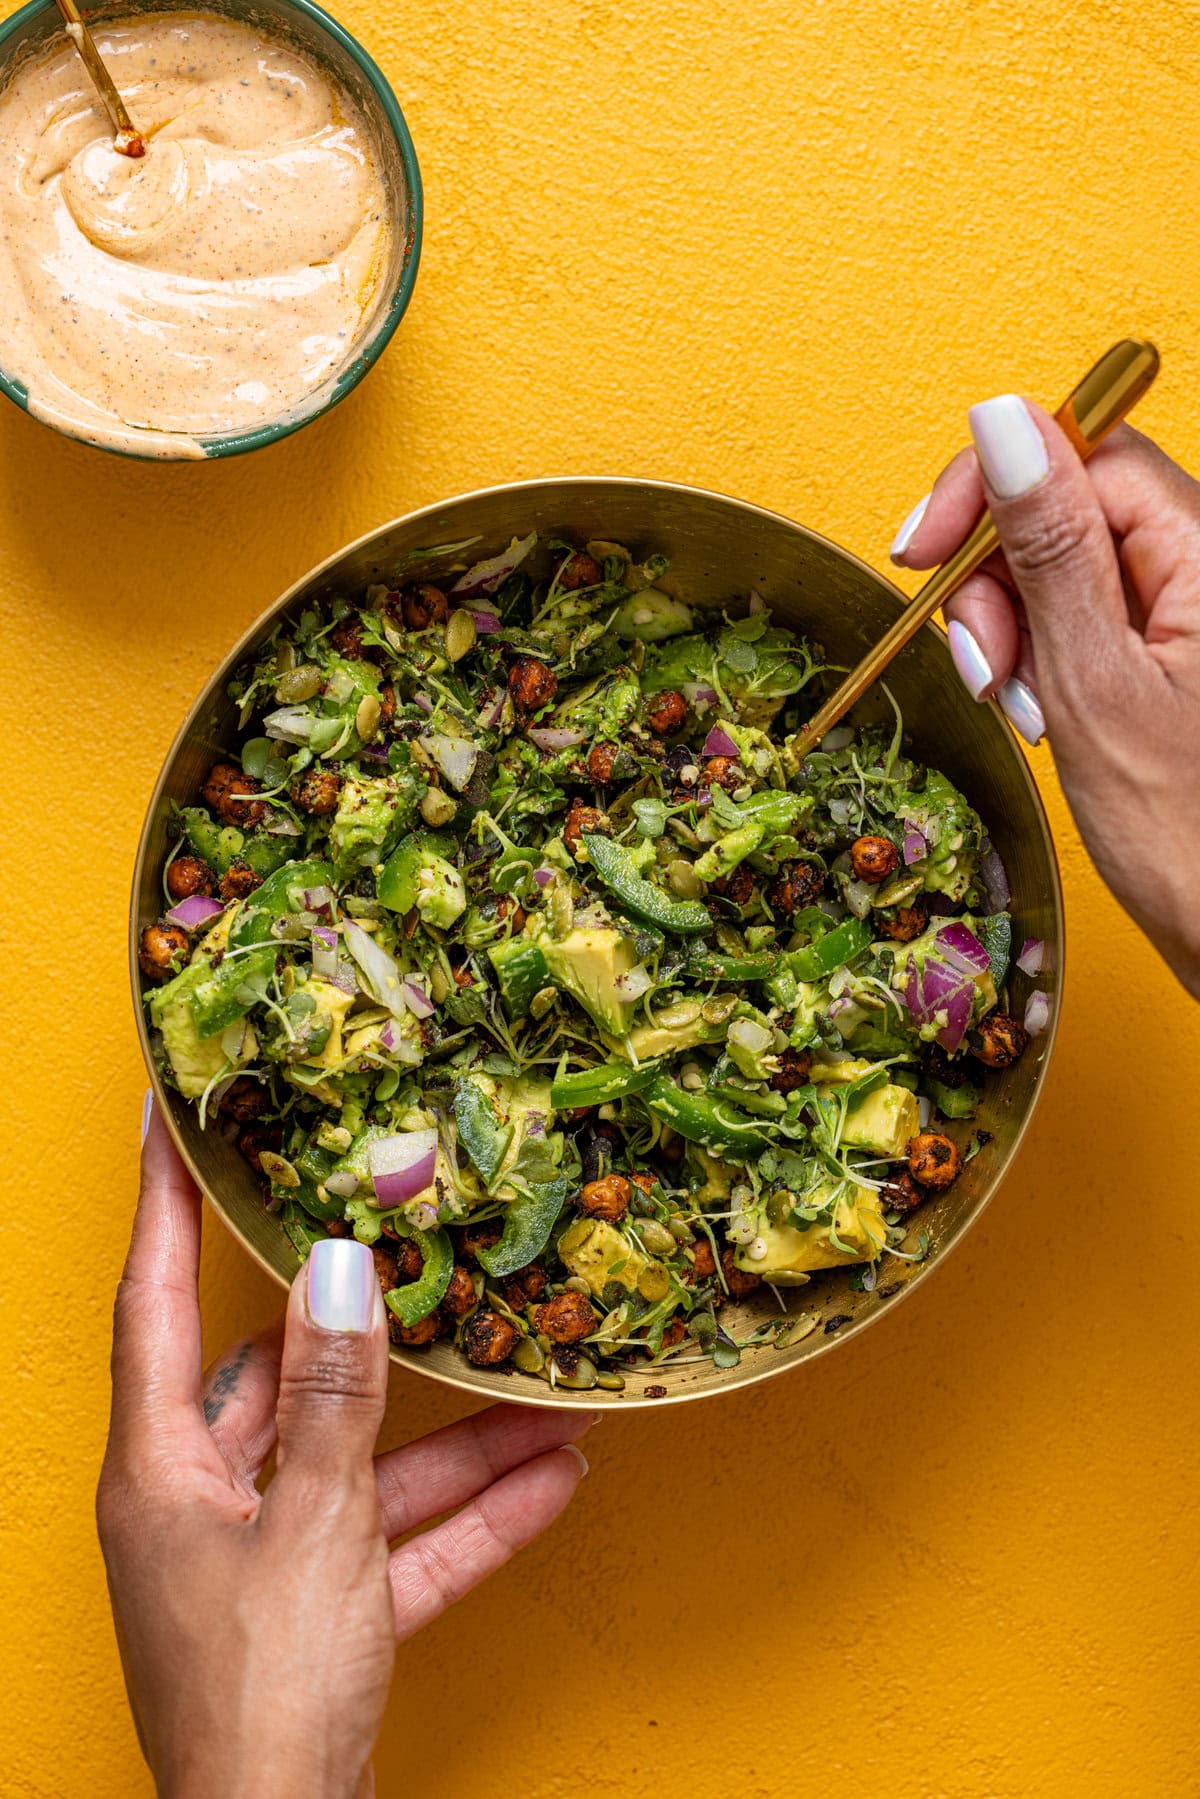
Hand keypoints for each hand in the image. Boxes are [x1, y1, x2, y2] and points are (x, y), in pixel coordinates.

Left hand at [97, 1105, 592, 1798]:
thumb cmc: (263, 1703)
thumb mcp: (316, 1531)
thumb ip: (334, 1399)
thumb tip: (337, 1268)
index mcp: (161, 1470)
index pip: (156, 1301)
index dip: (166, 1203)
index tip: (175, 1120)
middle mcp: (201, 1505)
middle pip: (281, 1384)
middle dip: (371, 1335)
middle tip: (411, 1244)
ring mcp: (259, 1564)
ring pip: (362, 1469)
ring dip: (455, 1440)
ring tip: (546, 1390)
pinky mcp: (315, 1619)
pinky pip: (397, 1546)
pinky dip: (466, 1520)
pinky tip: (550, 1481)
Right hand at [891, 401, 1199, 998]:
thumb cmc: (1195, 841)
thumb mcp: (1094, 684)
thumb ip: (1046, 547)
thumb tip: (1001, 423)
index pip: (1082, 451)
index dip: (991, 488)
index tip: (921, 553)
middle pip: (1068, 505)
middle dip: (999, 580)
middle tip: (987, 667)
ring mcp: (1189, 609)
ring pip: (1065, 566)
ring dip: (1016, 631)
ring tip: (1024, 709)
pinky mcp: (1172, 650)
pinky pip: (1085, 618)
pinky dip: (1043, 661)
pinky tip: (1043, 713)